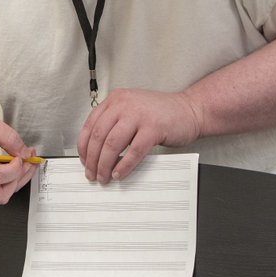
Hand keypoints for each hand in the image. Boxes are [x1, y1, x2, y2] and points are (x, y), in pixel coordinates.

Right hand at [0, 105, 39, 204]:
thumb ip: (11, 140)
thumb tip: (25, 154)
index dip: (16, 167)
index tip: (22, 155)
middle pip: (0, 195)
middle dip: (18, 179)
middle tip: (27, 162)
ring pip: (0, 194)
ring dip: (16, 180)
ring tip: (24, 161)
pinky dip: (9, 178)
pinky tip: (15, 164)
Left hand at [78, 88, 201, 182]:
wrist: (191, 109)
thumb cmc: (161, 114)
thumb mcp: (132, 111)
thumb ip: (114, 124)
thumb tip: (95, 151)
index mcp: (116, 99)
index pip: (90, 125)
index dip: (84, 147)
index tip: (84, 161)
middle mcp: (124, 104)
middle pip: (98, 136)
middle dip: (92, 160)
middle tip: (92, 174)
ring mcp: (139, 115)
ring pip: (112, 144)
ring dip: (105, 165)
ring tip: (104, 177)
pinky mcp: (153, 128)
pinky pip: (133, 151)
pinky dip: (124, 166)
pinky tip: (119, 174)